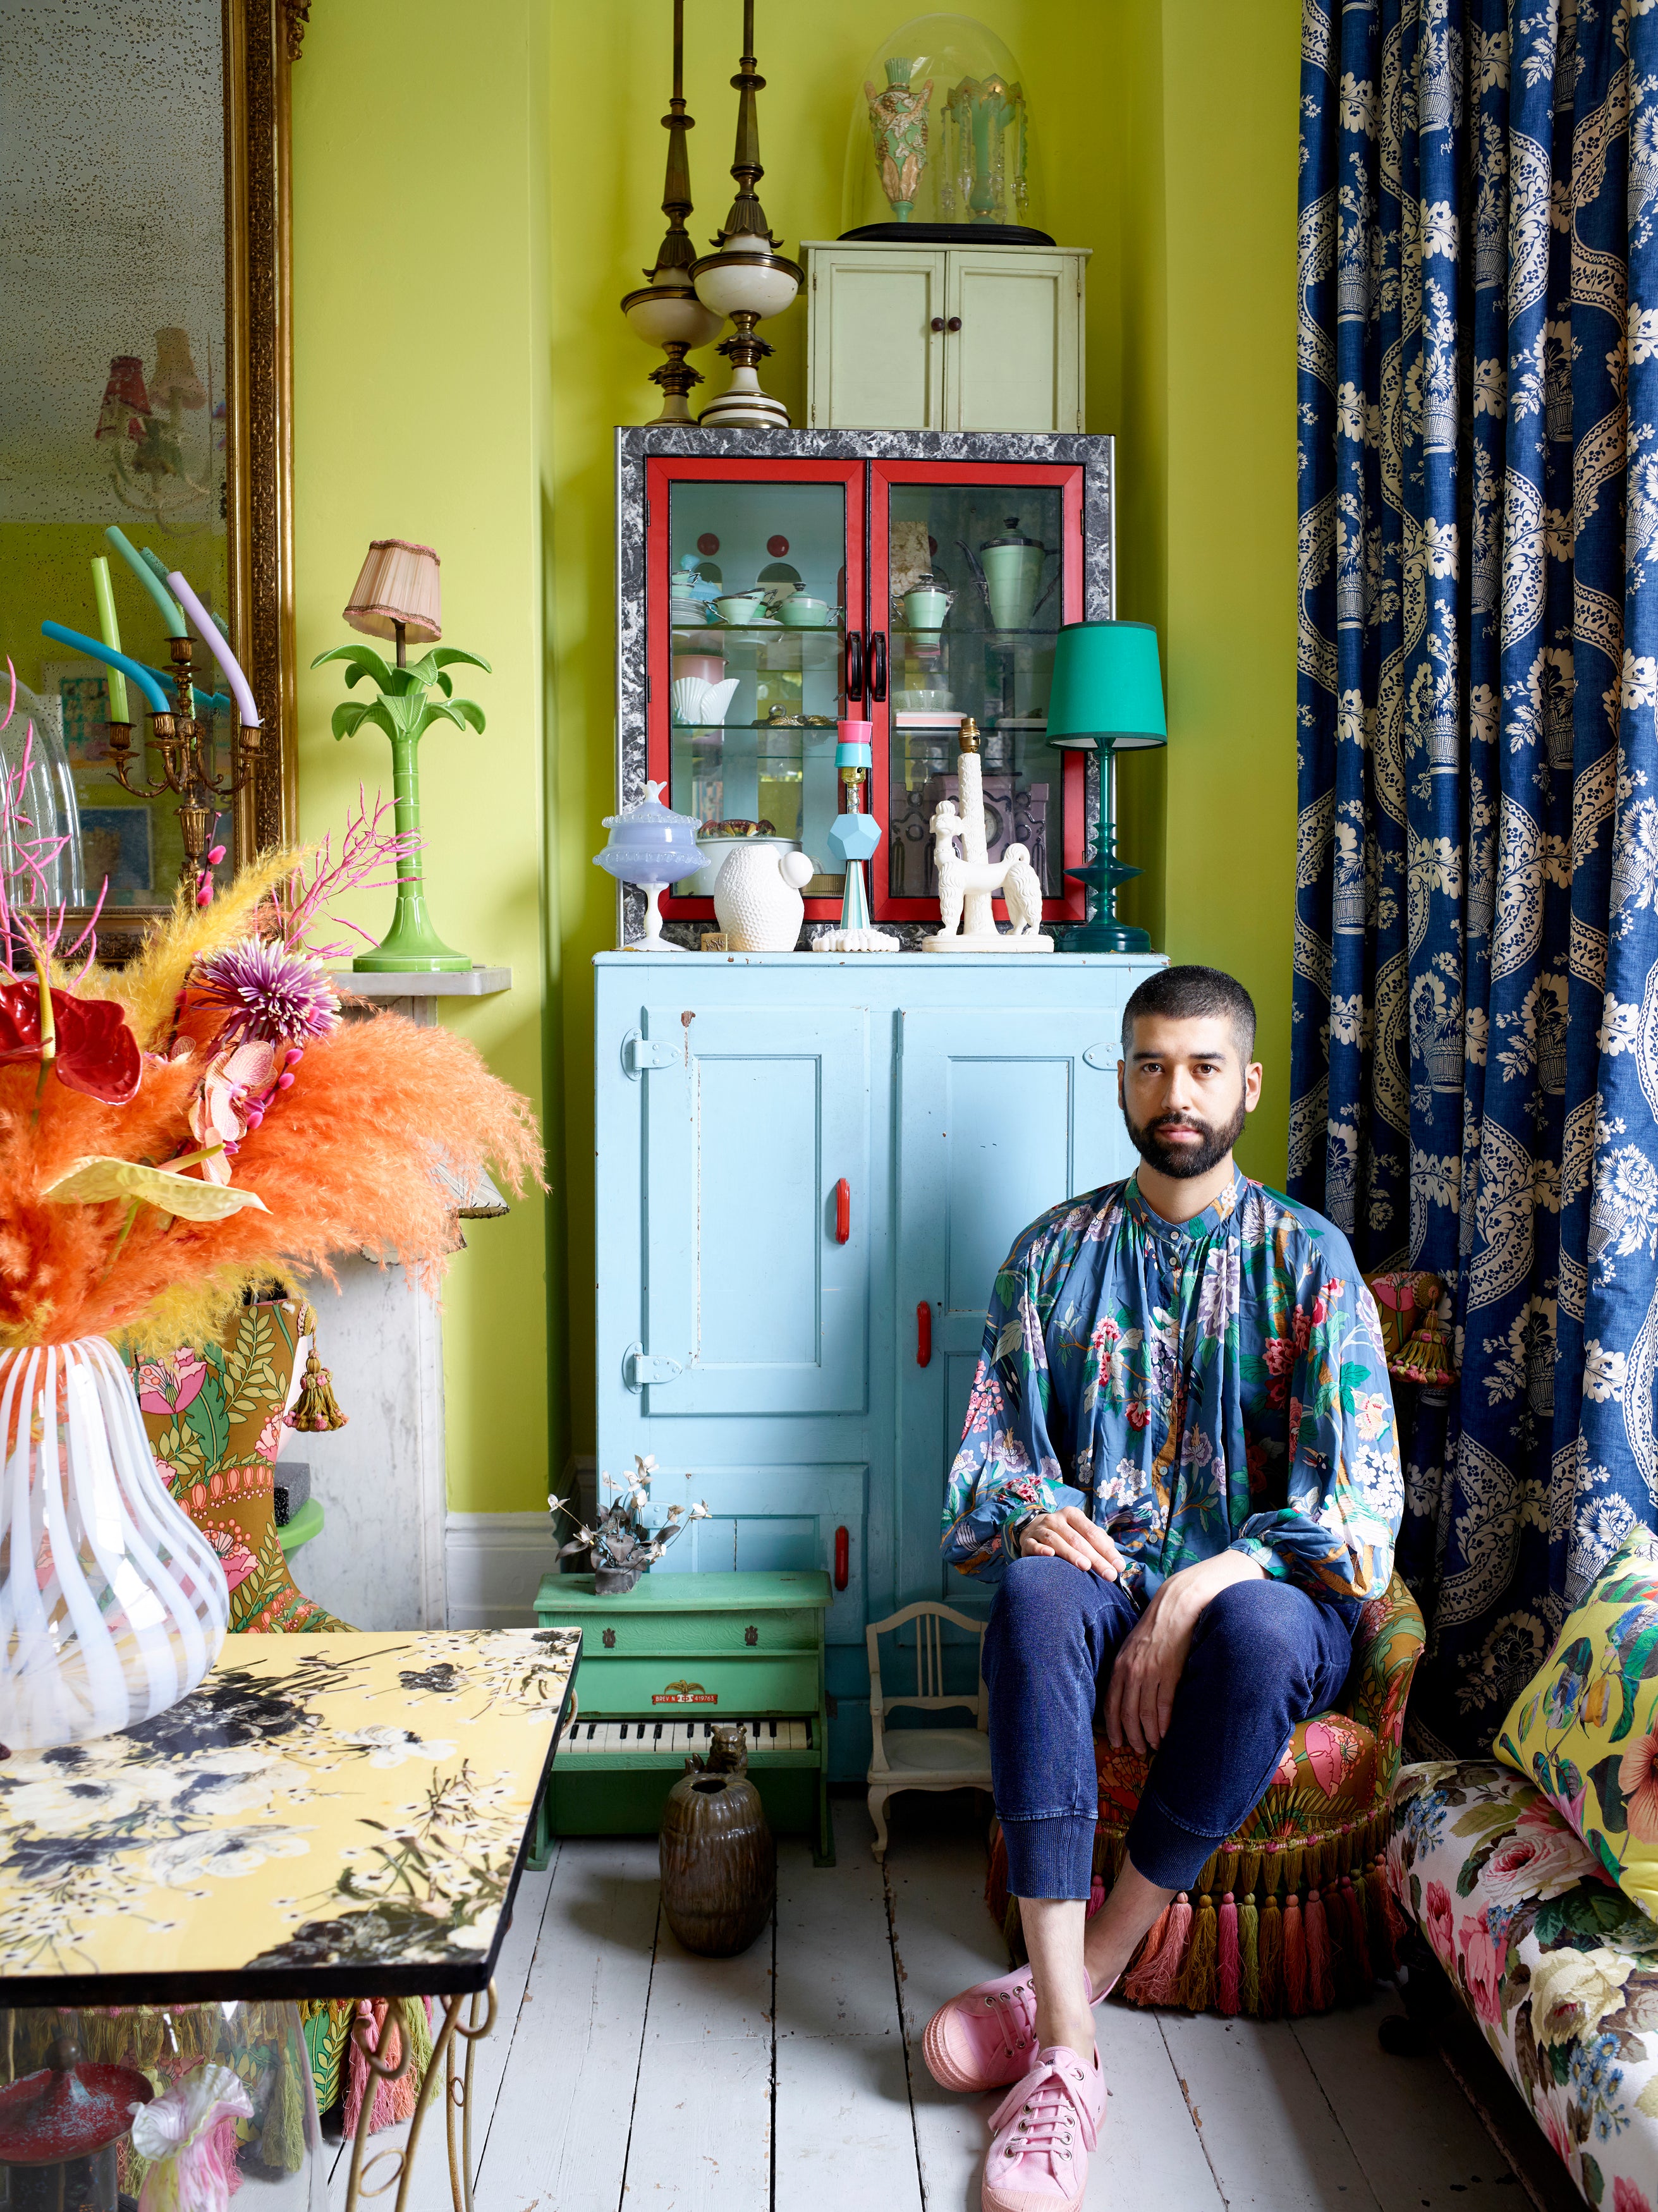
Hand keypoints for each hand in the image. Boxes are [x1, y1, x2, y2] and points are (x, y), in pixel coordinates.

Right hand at [1018, 1507, 1124, 1577]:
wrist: (1032, 1528)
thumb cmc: (1064, 1533)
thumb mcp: (1080, 1531)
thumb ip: (1099, 1542)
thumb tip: (1116, 1559)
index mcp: (1072, 1515)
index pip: (1092, 1532)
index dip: (1107, 1550)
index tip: (1119, 1566)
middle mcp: (1056, 1519)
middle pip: (1077, 1539)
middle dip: (1095, 1558)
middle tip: (1109, 1574)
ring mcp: (1040, 1529)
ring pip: (1056, 1540)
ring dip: (1071, 1554)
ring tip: (1085, 1567)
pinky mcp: (1027, 1541)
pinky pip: (1033, 1545)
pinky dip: (1041, 1550)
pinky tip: (1050, 1555)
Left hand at [1103, 1552, 1265, 1755]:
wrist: (1177, 1606)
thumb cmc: (1156, 1627)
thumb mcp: (1133, 1647)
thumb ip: (1128, 1669)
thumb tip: (1127, 1694)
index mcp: (1120, 1665)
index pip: (1110, 1703)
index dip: (1112, 1726)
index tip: (1116, 1742)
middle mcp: (1131, 1671)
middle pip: (1126, 1713)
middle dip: (1131, 1736)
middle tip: (1137, 1751)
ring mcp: (1150, 1672)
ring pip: (1144, 1714)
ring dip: (1148, 1734)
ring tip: (1152, 1746)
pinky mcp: (1169, 1672)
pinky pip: (1164, 1705)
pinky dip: (1163, 1724)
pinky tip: (1165, 1735)